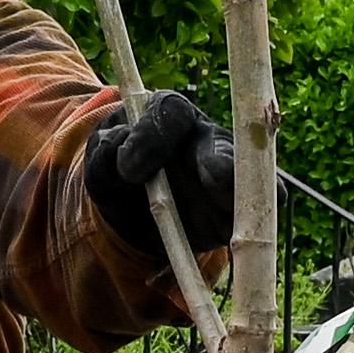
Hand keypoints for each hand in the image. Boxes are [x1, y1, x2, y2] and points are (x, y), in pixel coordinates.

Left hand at [83, 88, 233, 268]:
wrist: (133, 206)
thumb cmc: (118, 171)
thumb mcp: (101, 164)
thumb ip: (105, 155)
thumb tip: (119, 150)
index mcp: (172, 117)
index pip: (171, 114)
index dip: (153, 136)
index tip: (129, 169)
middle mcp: (207, 140)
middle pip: (223, 147)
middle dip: (222, 162)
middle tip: (217, 178)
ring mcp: (228, 176)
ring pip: (245, 184)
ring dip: (243, 200)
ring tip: (237, 218)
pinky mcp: (236, 210)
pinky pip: (253, 217)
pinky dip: (249, 228)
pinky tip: (243, 238)